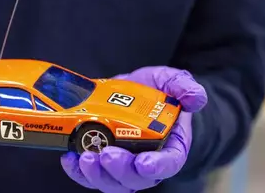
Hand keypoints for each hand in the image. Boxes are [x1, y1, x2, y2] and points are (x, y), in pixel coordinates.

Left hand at [61, 66, 207, 191]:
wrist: (135, 93)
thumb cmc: (158, 93)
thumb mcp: (172, 82)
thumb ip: (184, 86)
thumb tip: (196, 97)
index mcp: (170, 145)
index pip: (169, 164)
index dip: (157, 167)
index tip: (144, 163)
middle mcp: (147, 162)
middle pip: (136, 179)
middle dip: (120, 170)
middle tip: (105, 154)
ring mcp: (124, 164)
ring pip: (112, 183)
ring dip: (97, 175)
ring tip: (84, 157)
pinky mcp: (103, 162)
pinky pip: (90, 176)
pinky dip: (78, 171)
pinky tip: (69, 157)